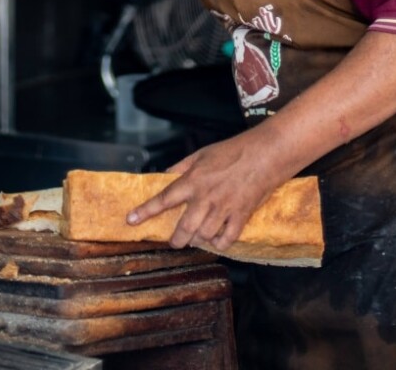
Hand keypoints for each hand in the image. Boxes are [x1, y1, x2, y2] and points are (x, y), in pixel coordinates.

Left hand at [127, 130, 277, 251]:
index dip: (145, 211)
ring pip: (204, 235)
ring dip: (197, 240)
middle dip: (176, 239)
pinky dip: (219, 243)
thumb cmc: (232, 151)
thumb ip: (181, 167)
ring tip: (195, 238)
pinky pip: (226, 239)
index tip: (131, 220)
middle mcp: (206, 197)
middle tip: (174, 241)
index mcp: (193, 180)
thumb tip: (165, 176)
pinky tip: (216, 240)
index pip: (164, 198)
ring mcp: (224, 208)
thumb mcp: (201, 154)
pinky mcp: (240, 216)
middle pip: (184, 227)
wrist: (263, 154)